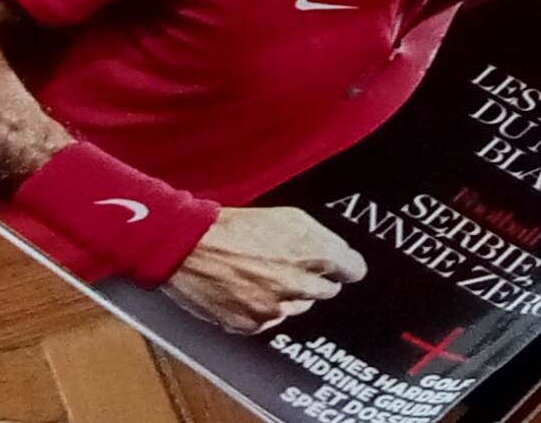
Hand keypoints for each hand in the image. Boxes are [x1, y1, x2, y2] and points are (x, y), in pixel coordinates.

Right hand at [161, 205, 367, 332]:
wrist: (189, 247)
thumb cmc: (233, 225)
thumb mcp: (283, 216)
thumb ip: (316, 236)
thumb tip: (339, 254)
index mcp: (309, 249)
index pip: (351, 268)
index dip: (348, 266)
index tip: (346, 267)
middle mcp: (297, 282)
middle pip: (327, 290)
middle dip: (316, 278)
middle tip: (294, 265)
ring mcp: (276, 308)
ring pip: (299, 307)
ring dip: (290, 295)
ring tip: (263, 274)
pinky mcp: (255, 325)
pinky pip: (272, 320)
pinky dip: (264, 308)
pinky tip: (248, 288)